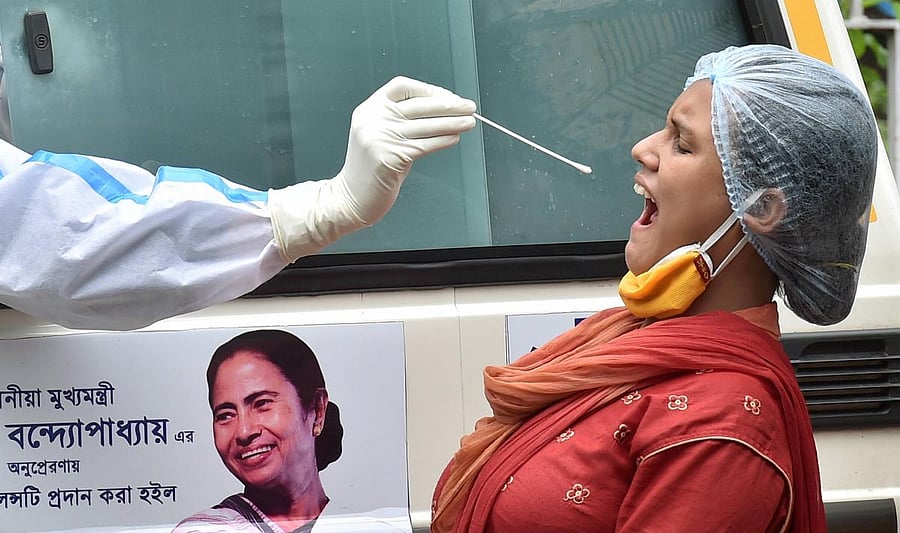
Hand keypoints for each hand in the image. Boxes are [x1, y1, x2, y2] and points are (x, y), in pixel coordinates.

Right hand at [268, 77, 475, 261]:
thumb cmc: (373, 169)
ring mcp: (379, 138)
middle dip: (448, 105)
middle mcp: (373, 120)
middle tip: (469, 107)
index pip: (402, 87)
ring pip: (424, 126)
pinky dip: (443, 140)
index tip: (448, 96)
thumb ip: (402, 121)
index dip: (428, 90)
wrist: (351, 198)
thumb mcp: (381, 135)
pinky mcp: (389, 158)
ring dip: (452, 123)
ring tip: (469, 122)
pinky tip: (454, 139)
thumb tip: (443, 111)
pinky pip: (423, 145)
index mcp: (370, 109)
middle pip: (418, 105)